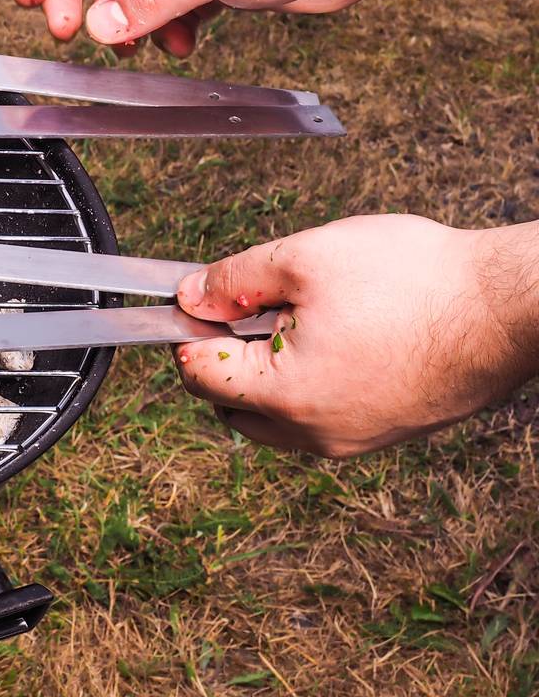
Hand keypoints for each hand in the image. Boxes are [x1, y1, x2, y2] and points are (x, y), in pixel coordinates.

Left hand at [171, 216, 538, 457]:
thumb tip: (191, 296)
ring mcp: (352, 440)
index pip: (197, 372)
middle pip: (229, 401)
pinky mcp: (383, 433)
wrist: (509, 308)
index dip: (192, 327)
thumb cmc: (417, 280)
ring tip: (308, 313)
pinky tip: (342, 331)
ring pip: (275, 413)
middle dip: (227, 352)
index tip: (210, 294)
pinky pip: (319, 413)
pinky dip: (310, 379)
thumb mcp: (304, 257)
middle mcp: (315, 434)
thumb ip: (234, 279)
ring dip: (268, 368)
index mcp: (286, 396)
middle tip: (259, 302)